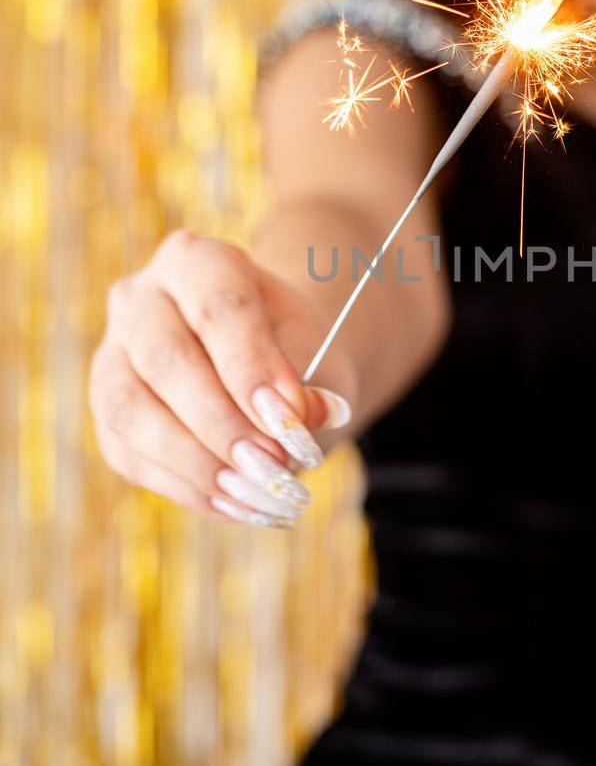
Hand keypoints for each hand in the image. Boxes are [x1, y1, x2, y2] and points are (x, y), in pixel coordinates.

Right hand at [89, 228, 356, 527]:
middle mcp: (140, 298)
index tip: (293, 417)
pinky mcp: (106, 414)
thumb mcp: (319, 354)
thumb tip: (298, 425)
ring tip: (259, 494)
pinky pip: (130, 455)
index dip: (252, 365)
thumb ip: (308, 382)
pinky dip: (187, 487)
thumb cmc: (294, 351)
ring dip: (198, 462)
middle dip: (223, 422)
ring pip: (132, 410)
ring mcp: (112, 355)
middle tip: (275, 465)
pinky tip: (237, 504)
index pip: (218, 308)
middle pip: (165, 358)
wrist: (267, 366)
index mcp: (199, 261)